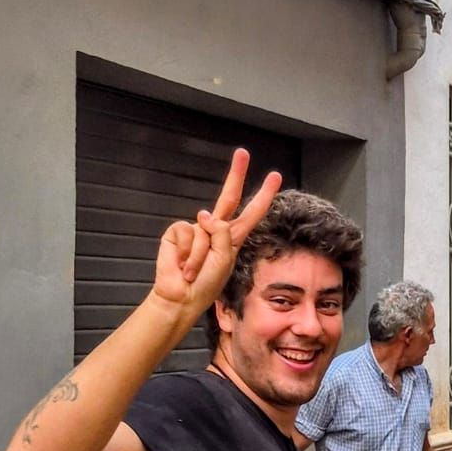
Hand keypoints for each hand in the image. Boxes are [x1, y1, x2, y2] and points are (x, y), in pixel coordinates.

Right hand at [150, 148, 283, 324]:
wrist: (181, 298)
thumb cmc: (205, 284)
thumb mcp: (225, 260)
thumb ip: (221, 234)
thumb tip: (203, 214)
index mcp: (232, 239)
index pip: (251, 213)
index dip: (263, 195)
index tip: (274, 176)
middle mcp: (215, 230)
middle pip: (229, 197)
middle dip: (236, 174)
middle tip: (243, 152)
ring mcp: (196, 229)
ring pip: (205, 229)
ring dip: (201, 255)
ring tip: (194, 270)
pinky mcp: (177, 232)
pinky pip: (188, 233)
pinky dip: (188, 253)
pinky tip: (183, 264)